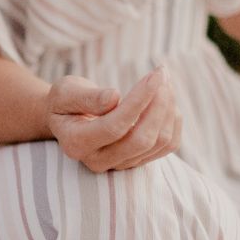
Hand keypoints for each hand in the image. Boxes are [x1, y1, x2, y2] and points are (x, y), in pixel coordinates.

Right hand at [44, 66, 181, 171]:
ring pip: (159, 142)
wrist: (69, 118)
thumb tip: (114, 97)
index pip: (114, 126)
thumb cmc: (66, 101)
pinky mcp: (139, 161)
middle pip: (142, 140)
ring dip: (168, 108)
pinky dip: (173, 119)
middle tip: (161, 75)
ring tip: (164, 80)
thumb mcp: (66, 92)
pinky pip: (168, 145)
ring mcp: (121, 164)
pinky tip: (166, 98)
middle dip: (159, 105)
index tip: (154, 76)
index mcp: (77, 143)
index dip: (138, 101)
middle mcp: (99, 161)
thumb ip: (86, 97)